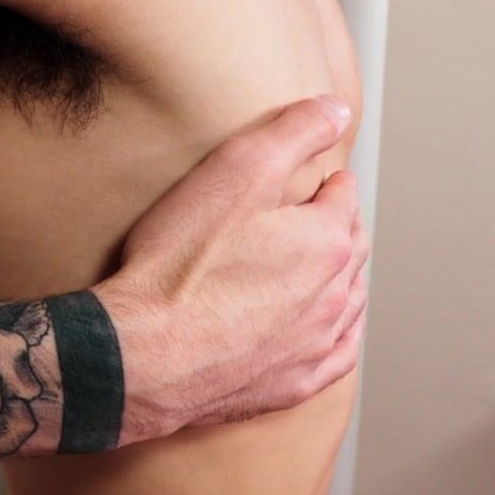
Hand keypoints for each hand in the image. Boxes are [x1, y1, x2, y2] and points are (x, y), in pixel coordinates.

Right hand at [95, 96, 369, 443]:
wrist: (144, 356)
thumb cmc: (180, 265)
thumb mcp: (234, 171)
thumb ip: (293, 132)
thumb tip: (335, 110)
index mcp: (328, 241)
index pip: (342, 198)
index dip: (323, 183)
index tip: (309, 182)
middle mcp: (335, 296)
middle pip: (350, 249)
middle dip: (336, 228)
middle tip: (312, 217)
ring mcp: (316, 345)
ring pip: (348, 303)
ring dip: (339, 280)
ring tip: (318, 266)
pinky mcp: (293, 384)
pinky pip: (336, 356)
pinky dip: (336, 335)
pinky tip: (324, 330)